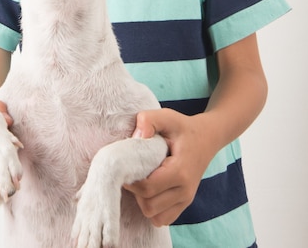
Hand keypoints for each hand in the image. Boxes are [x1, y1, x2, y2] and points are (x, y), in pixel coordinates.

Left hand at [124, 108, 212, 225]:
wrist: (208, 137)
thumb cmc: (183, 127)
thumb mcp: (166, 116)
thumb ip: (148, 120)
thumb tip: (136, 137)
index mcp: (180, 171)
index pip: (147, 188)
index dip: (131, 180)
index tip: (127, 166)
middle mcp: (185, 190)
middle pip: (148, 206)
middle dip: (135, 192)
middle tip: (133, 173)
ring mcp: (186, 200)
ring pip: (154, 216)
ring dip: (143, 202)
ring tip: (143, 180)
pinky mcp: (184, 204)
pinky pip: (162, 219)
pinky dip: (152, 209)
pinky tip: (150, 190)